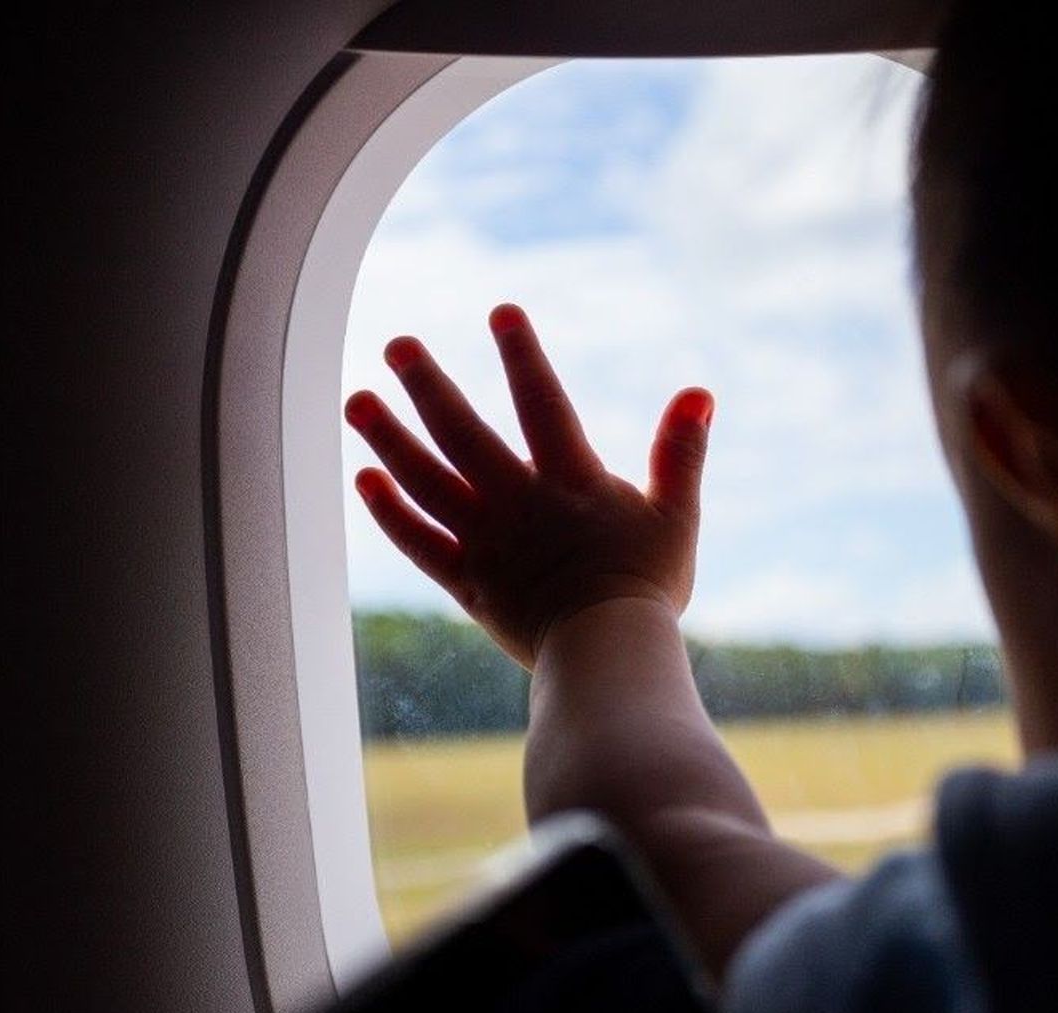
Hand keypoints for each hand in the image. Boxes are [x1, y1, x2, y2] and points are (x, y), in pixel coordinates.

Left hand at [343, 303, 714, 669]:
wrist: (607, 655)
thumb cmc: (647, 586)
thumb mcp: (677, 515)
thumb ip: (681, 452)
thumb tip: (699, 392)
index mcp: (570, 482)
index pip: (542, 404)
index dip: (523, 356)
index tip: (501, 312)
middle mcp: (518, 504)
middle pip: (463, 434)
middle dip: (428, 385)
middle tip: (397, 345)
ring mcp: (485, 543)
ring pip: (427, 481)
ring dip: (389, 438)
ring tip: (358, 400)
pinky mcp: (467, 584)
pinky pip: (419, 543)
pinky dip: (390, 512)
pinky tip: (366, 478)